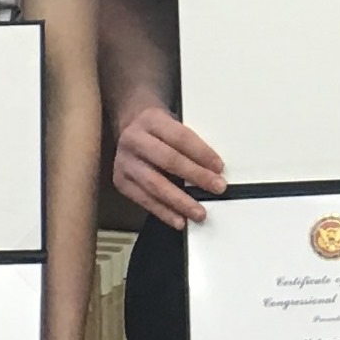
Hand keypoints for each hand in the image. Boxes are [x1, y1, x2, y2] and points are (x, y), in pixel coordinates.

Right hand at [112, 104, 225, 228]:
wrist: (129, 127)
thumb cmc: (158, 129)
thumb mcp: (173, 123)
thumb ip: (190, 143)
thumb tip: (215, 170)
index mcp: (151, 120)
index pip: (180, 137)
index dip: (201, 153)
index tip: (219, 167)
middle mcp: (134, 139)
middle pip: (168, 160)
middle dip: (196, 176)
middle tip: (217, 187)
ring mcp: (125, 162)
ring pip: (154, 184)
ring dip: (180, 201)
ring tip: (198, 212)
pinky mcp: (120, 181)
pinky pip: (144, 200)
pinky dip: (163, 212)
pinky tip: (179, 219)